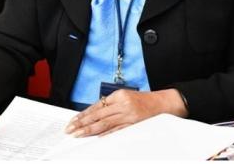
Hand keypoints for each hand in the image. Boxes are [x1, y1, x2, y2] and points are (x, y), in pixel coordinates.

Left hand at [65, 88, 187, 137]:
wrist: (163, 104)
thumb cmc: (145, 100)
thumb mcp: (127, 96)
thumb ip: (112, 104)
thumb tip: (94, 114)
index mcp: (120, 95)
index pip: (97, 105)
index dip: (84, 114)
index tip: (73, 120)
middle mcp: (123, 105)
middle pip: (98, 115)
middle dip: (82, 123)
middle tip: (70, 129)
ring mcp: (128, 116)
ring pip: (104, 124)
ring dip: (88, 130)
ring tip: (77, 135)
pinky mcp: (132, 125)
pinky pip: (115, 131)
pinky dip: (104, 135)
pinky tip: (95, 139)